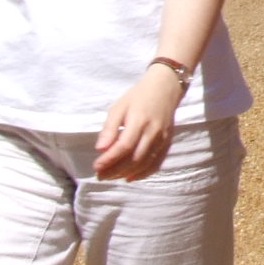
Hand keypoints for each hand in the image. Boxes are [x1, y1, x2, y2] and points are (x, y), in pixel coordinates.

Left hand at [95, 63, 183, 180]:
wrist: (165, 88)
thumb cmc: (138, 96)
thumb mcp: (119, 107)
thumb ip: (110, 128)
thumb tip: (100, 149)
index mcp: (139, 121)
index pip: (124, 146)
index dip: (110, 160)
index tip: (96, 167)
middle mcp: (153, 132)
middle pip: (135, 159)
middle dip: (116, 170)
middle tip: (100, 175)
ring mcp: (162, 139)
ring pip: (145, 163)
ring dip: (126, 173)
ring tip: (111, 176)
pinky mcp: (167, 142)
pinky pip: (156, 163)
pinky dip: (143, 173)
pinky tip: (130, 177)